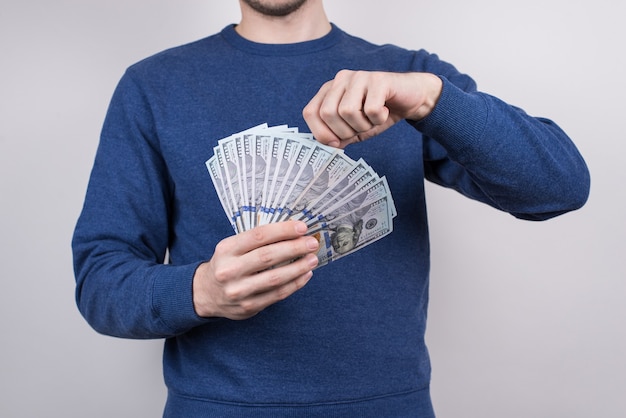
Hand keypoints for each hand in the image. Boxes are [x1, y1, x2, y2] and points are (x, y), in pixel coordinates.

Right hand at [193, 220, 319, 319]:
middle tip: (312, 243)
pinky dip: (295, 284)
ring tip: (312, 259)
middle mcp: (230, 270)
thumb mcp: (232, 247)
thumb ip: (256, 241)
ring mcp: (239, 291)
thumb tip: (292, 232)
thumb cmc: (226, 264)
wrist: (205, 293)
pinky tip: (305, 275)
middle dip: (295, 248)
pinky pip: (277, 294)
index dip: (283, 230)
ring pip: (275, 278)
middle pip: (268, 256)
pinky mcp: (248, 307)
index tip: (302, 227)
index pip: (258, 236)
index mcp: (226, 249)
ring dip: (298, 267)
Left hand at [303, 70, 441, 147]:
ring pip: (348, 112)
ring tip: (373, 119)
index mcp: (330, 90)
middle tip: (361, 129)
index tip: (338, 142)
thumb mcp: (355, 129)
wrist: (411, 98)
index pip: (310, 113)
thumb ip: (338, 136)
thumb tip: (326, 145)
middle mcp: (341, 79)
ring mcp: (359, 77)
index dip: (322, 133)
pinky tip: (385, 111)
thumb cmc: (379, 112)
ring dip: (363, 125)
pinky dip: (379, 119)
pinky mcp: (378, 79)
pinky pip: (371, 110)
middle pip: (328, 114)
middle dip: (345, 131)